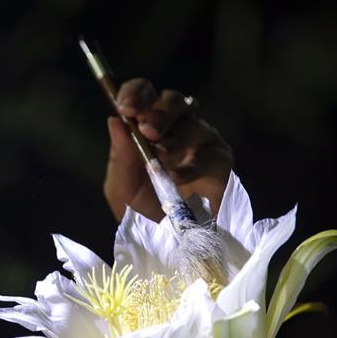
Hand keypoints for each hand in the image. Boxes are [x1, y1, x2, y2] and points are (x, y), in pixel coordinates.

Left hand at [103, 78, 232, 221]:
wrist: (166, 244)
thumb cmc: (141, 212)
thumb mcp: (121, 188)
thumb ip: (119, 157)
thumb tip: (115, 121)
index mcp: (149, 128)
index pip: (145, 95)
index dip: (136, 93)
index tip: (126, 107)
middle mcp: (177, 128)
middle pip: (174, 100)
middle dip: (159, 112)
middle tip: (147, 130)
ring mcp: (201, 143)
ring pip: (193, 124)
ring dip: (173, 140)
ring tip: (160, 160)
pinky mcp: (221, 163)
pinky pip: (208, 157)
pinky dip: (190, 168)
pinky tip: (176, 180)